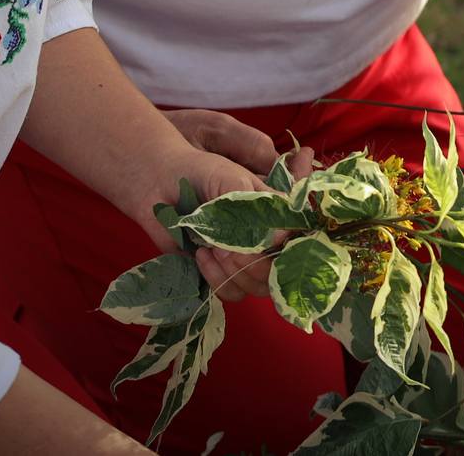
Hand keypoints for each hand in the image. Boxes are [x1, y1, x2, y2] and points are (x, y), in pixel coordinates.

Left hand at [136, 111, 317, 302]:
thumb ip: (262, 206)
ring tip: (214, 248)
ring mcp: (242, 258)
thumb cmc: (202, 171)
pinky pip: (231, 292)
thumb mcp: (236, 182)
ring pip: (258, 286)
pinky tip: (202, 255)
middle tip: (234, 248)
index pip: (303, 238)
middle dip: (259, 264)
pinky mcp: (219, 273)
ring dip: (237, 271)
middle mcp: (265, 239)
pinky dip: (218, 278)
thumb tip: (283, 236)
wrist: (159, 182)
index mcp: (278, 214)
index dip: (298, 246)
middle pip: (282, 271)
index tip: (276, 240)